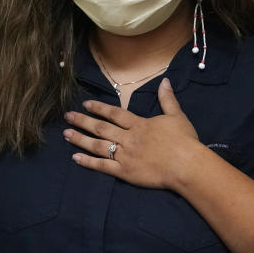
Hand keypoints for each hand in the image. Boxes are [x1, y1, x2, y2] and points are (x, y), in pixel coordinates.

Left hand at [63, 78, 200, 189]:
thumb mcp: (177, 116)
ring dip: (80, 139)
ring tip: (66, 134)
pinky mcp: (125, 172)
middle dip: (82, 121)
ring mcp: (125, 155)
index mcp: (139, 124)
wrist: (187, 165)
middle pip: (101, 128)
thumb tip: (164, 80)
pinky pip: (103, 166)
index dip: (99, 108)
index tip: (85, 104)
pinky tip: (75, 158)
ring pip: (98, 146)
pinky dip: (88, 162)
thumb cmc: (185, 142)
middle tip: (67, 117)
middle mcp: (128, 138)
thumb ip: (167, 99)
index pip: (114, 114)